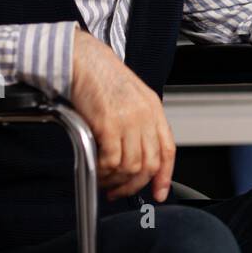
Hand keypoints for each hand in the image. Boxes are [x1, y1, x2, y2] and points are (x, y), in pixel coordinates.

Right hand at [70, 28, 175, 202]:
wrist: (83, 60)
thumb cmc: (102, 77)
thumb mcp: (132, 98)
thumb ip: (139, 123)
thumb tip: (138, 153)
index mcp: (154, 110)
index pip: (168, 151)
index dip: (164, 176)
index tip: (158, 192)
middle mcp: (145, 116)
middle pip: (150, 164)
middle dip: (135, 185)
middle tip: (120, 191)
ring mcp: (128, 121)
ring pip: (131, 167)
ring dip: (116, 181)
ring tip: (105, 181)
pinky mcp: (108, 124)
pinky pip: (111, 160)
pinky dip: (103, 172)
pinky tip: (97, 170)